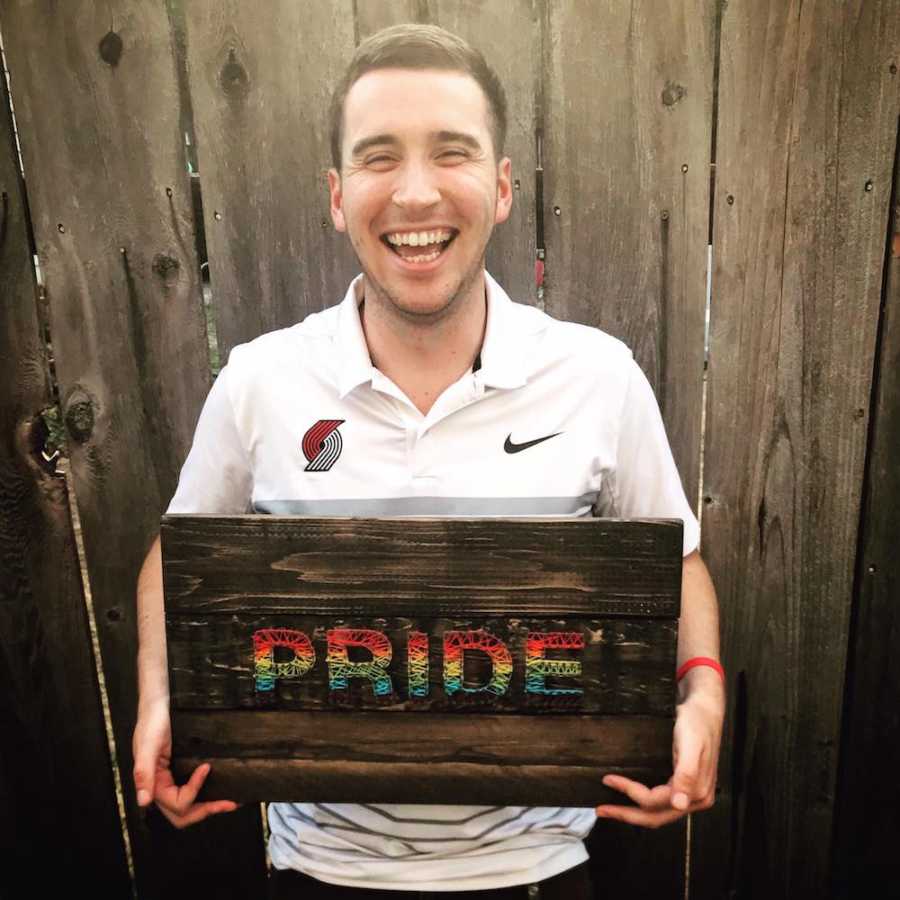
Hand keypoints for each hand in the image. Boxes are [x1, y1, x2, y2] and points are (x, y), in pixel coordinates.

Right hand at [132, 697, 240, 828]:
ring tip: (229, 803)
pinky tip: (221, 791)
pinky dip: (206, 796)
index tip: (205, 768)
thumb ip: (143, 773)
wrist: (159, 706)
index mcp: (153, 785)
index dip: (193, 790)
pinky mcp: (181, 773)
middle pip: (182, 814)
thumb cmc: (152, 722)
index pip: (175, 803)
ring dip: (208, 808)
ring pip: (188, 808)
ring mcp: (172, 781)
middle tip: (227, 804)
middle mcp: (162, 787)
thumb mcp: (147, 745)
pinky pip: (192, 792)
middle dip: (205, 811)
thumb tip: (144, 801)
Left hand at [596, 686, 722, 827]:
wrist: (705, 708)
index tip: (609, 779)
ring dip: (634, 813)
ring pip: (658, 813)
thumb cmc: (697, 722)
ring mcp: (691, 794)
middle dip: (627, 815)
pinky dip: (644, 804)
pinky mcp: (684, 786)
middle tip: (602, 810)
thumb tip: (680, 804)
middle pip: (655, 816)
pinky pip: (661, 802)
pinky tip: (631, 798)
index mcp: (697, 792)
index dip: (630, 792)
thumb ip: (687, 775)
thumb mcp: (691, 744)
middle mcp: (695, 798)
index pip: (655, 802)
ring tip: (611, 808)